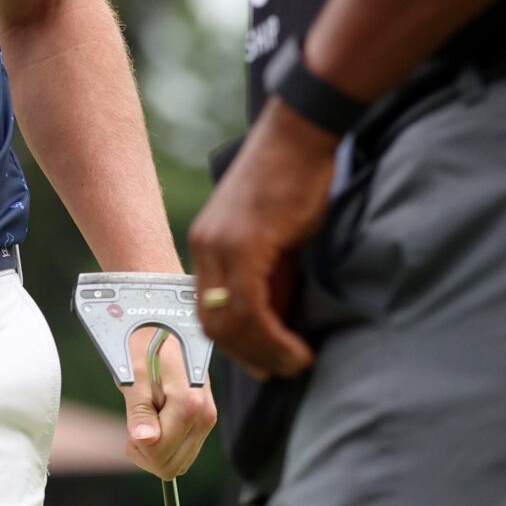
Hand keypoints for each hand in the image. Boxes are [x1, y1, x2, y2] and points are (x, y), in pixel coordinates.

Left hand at [119, 322, 218, 479]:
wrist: (166, 328)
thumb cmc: (145, 347)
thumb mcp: (134, 374)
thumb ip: (139, 409)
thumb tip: (144, 440)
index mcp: (188, 404)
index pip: (159, 453)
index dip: (137, 445)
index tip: (132, 422)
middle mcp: (204, 415)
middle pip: (170, 466)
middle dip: (145, 453)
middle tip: (136, 424)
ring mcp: (207, 420)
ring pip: (178, 464)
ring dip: (155, 450)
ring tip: (147, 419)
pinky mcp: (205, 422)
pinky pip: (183, 453)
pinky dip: (165, 445)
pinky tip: (158, 420)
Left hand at [189, 99, 337, 377]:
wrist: (300, 134)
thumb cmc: (294, 179)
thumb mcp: (275, 236)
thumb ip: (270, 276)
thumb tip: (277, 321)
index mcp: (207, 244)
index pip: (207, 310)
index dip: (235, 344)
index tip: (264, 361)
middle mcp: (205, 247)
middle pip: (213, 324)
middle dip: (248, 356)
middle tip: (281, 370)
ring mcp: (221, 246)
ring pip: (232, 322)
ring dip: (265, 354)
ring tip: (296, 364)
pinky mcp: (245, 245)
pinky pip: (252, 308)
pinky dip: (274, 338)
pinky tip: (297, 349)